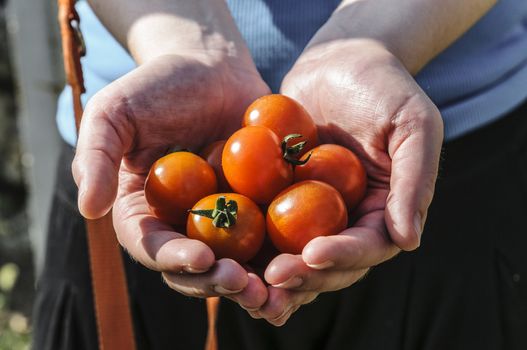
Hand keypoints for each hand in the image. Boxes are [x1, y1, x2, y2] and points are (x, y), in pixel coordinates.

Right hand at [72, 53, 270, 309]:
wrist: (210, 66)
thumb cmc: (158, 85)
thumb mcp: (114, 112)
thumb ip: (97, 157)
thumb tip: (89, 209)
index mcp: (142, 212)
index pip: (152, 246)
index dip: (173, 259)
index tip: (202, 258)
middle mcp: (180, 224)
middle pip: (194, 267)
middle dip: (217, 281)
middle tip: (244, 283)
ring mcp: (220, 220)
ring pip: (234, 262)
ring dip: (255, 281)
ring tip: (278, 288)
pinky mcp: (256, 208)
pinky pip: (269, 236)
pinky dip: (284, 254)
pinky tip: (305, 260)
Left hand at [251, 41, 442, 325]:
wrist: (340, 60)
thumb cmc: (384, 86)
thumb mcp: (413, 126)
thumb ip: (415, 182)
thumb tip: (408, 241)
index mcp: (384, 211)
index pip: (368, 246)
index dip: (344, 256)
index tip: (313, 254)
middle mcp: (348, 219)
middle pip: (329, 263)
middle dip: (304, 275)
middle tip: (273, 278)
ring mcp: (312, 212)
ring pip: (294, 254)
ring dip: (273, 274)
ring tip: (245, 284)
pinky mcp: (281, 198)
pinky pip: (265, 224)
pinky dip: (249, 244)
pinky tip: (224, 254)